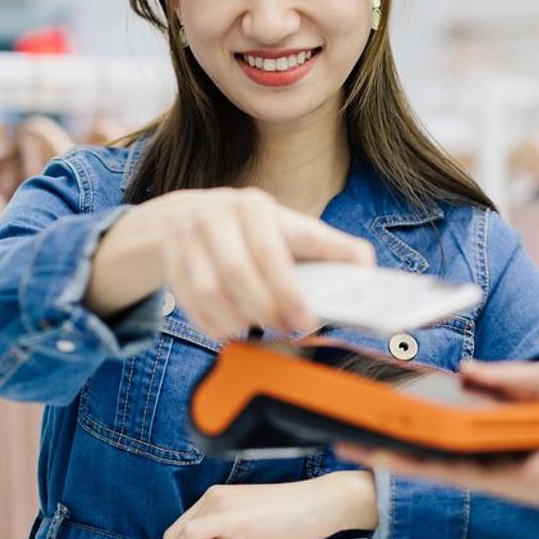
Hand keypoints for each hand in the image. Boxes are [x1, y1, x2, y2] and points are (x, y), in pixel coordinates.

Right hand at [92, 187, 373, 339]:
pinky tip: (233, 329)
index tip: (307, 321)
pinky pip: (192, 307)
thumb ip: (329, 248)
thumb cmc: (250, 230)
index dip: (290, 292)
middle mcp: (215, 218)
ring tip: (260, 329)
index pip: (272, 252)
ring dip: (239, 321)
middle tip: (286, 330)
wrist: (181, 218)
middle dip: (266, 310)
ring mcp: (187, 242)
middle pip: (238, 274)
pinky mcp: (171, 266)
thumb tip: (367, 269)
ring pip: (211, 294)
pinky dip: (215, 326)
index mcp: (253, 207)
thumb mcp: (289, 228)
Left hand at [160, 472, 378, 538]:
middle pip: (174, 532)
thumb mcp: (255, 528)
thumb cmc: (297, 517)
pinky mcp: (233, 516)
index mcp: (219, 498)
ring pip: (180, 534)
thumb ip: (232, 538)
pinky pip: (195, 535)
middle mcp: (216, 497)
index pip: (182, 527)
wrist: (324, 502)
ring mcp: (222, 504)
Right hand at [332, 360, 538, 538]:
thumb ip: (502, 377)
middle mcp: (502, 442)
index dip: (430, 396)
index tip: (398, 389)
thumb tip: (466, 369)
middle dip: (401, 421)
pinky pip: (446, 471)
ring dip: (393, 444)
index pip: (462, 405)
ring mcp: (496, 464)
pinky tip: (382, 454)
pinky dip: (412, 464)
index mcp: (518, 415)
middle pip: (440, 431)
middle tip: (362, 409)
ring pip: (433, 454)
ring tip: (354, 433)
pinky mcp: (497, 483)